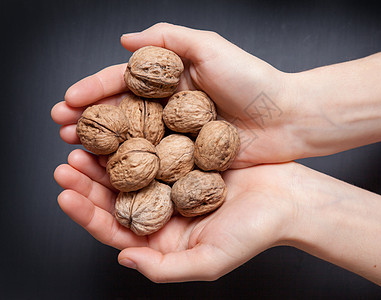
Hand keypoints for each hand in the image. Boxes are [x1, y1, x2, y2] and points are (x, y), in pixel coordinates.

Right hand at [51, 23, 300, 167]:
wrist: (287, 117)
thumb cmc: (252, 80)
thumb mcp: (209, 47)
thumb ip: (167, 38)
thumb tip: (123, 40)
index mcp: (171, 80)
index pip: (123, 83)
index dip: (94, 90)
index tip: (67, 100)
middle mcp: (170, 108)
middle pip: (122, 114)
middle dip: (90, 120)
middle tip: (62, 128)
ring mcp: (178, 135)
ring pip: (133, 141)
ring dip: (104, 146)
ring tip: (76, 151)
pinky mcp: (189, 160)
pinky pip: (156, 164)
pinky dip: (132, 169)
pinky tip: (111, 173)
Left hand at [54, 149, 294, 280]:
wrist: (287, 201)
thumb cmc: (254, 234)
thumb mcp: (209, 261)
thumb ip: (164, 268)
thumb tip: (123, 257)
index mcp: (163, 240)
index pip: (115, 230)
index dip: (87, 214)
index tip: (65, 195)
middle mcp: (164, 212)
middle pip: (116, 199)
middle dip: (88, 183)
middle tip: (67, 162)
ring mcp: (174, 184)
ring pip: (131, 172)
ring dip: (107, 160)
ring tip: (84, 144)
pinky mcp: (188, 161)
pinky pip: (155, 150)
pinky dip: (137, 141)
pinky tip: (122, 129)